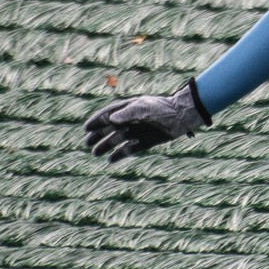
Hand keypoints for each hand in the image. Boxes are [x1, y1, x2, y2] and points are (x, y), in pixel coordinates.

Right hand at [83, 78, 211, 162]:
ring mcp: (138, 131)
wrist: (182, 117)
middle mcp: (132, 120)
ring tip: (95, 153)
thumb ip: (128, 113)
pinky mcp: (145, 142)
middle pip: (110, 128)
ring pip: (117, 140)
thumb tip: (110, 120)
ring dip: (106, 145)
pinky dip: (120, 155)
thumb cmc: (163, 109)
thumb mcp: (145, 109)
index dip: (97, 120)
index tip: (86, 128)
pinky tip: (110, 160)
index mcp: (129, 108)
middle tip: (86, 143)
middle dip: (98, 135)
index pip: (108, 114)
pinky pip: (129, 150)